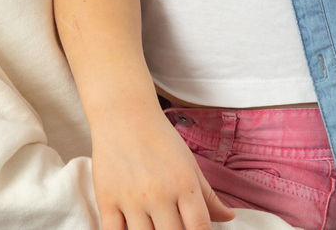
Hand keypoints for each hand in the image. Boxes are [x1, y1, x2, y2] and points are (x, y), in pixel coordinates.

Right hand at [92, 110, 235, 229]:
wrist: (124, 117)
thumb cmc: (161, 140)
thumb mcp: (190, 165)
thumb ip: (208, 196)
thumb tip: (229, 217)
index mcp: (184, 185)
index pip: (199, 227)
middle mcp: (159, 195)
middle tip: (174, 227)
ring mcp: (131, 200)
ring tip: (156, 227)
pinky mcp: (106, 202)